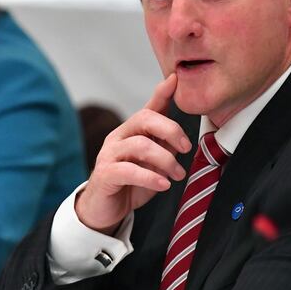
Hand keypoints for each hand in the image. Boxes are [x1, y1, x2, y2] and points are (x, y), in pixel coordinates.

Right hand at [75, 74, 192, 233]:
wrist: (104, 210)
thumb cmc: (130, 184)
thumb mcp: (153, 164)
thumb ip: (165, 148)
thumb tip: (183, 139)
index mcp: (131, 132)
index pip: (149, 108)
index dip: (162, 93)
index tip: (175, 79)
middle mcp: (119, 137)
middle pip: (144, 119)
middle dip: (171, 130)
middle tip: (186, 148)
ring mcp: (109, 154)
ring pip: (140, 145)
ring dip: (166, 160)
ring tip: (177, 175)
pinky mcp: (105, 174)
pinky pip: (129, 170)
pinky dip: (150, 177)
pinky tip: (163, 185)